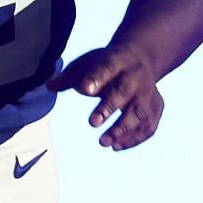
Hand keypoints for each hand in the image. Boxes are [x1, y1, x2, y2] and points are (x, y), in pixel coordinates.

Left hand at [47, 45, 164, 149]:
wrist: (142, 56)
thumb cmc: (108, 64)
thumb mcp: (88, 62)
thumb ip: (68, 76)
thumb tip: (48, 85)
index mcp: (117, 60)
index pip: (107, 67)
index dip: (97, 78)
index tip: (85, 89)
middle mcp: (136, 76)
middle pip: (124, 91)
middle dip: (110, 107)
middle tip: (92, 122)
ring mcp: (148, 92)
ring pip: (140, 112)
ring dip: (123, 129)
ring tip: (103, 142)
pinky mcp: (155, 106)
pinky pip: (149, 125)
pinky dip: (135, 138)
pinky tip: (117, 146)